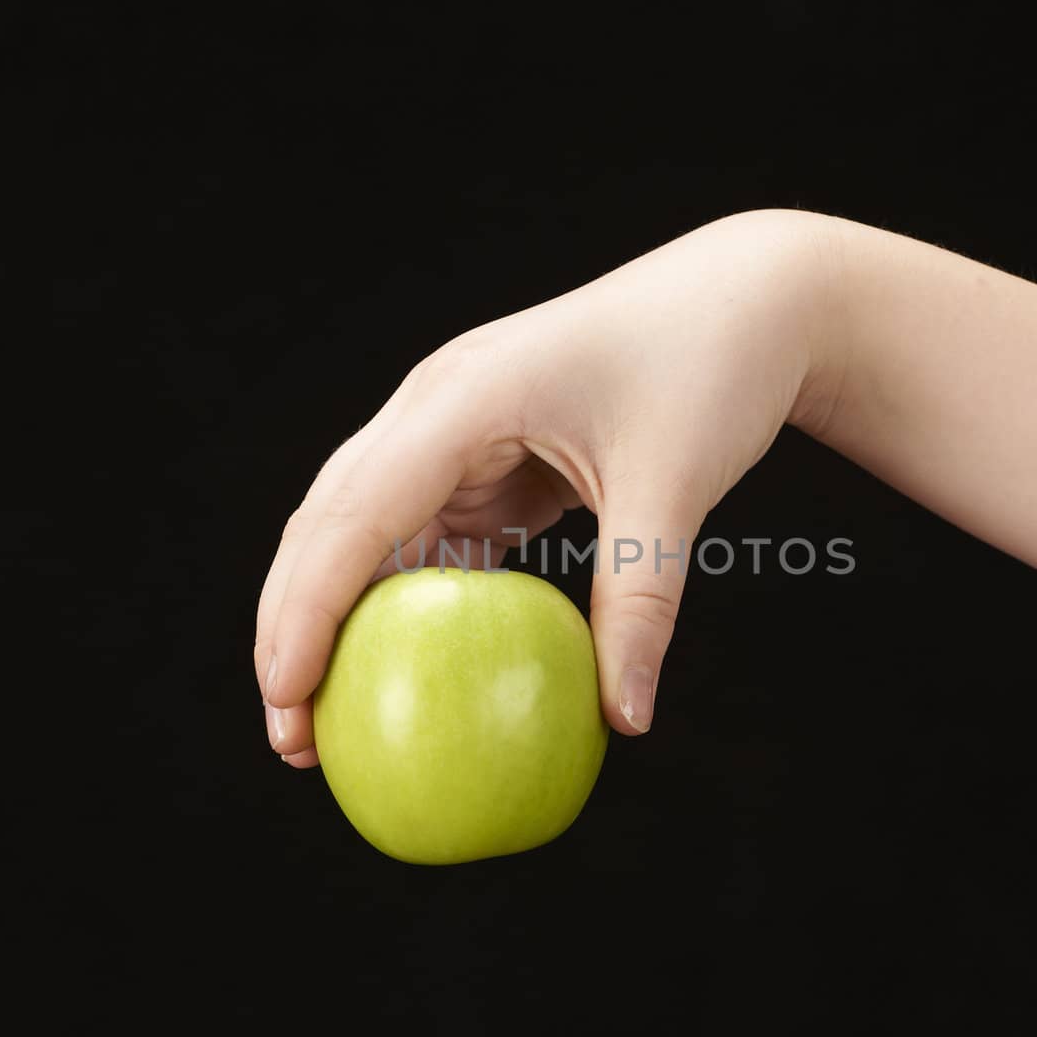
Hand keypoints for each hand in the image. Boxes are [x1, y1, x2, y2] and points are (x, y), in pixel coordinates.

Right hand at [255, 209, 844, 765]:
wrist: (748, 298)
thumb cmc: (709, 366)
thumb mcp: (676, 486)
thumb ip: (641, 602)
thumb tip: (625, 719)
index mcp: (465, 395)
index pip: (357, 512)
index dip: (306, 608)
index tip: (288, 697)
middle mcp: (436, 405)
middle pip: (327, 522)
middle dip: (292, 626)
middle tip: (291, 738)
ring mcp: (451, 426)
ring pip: (361, 530)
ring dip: (336, 618)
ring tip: (323, 717)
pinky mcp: (480, 453)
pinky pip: (422, 534)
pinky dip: (400, 601)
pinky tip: (400, 666)